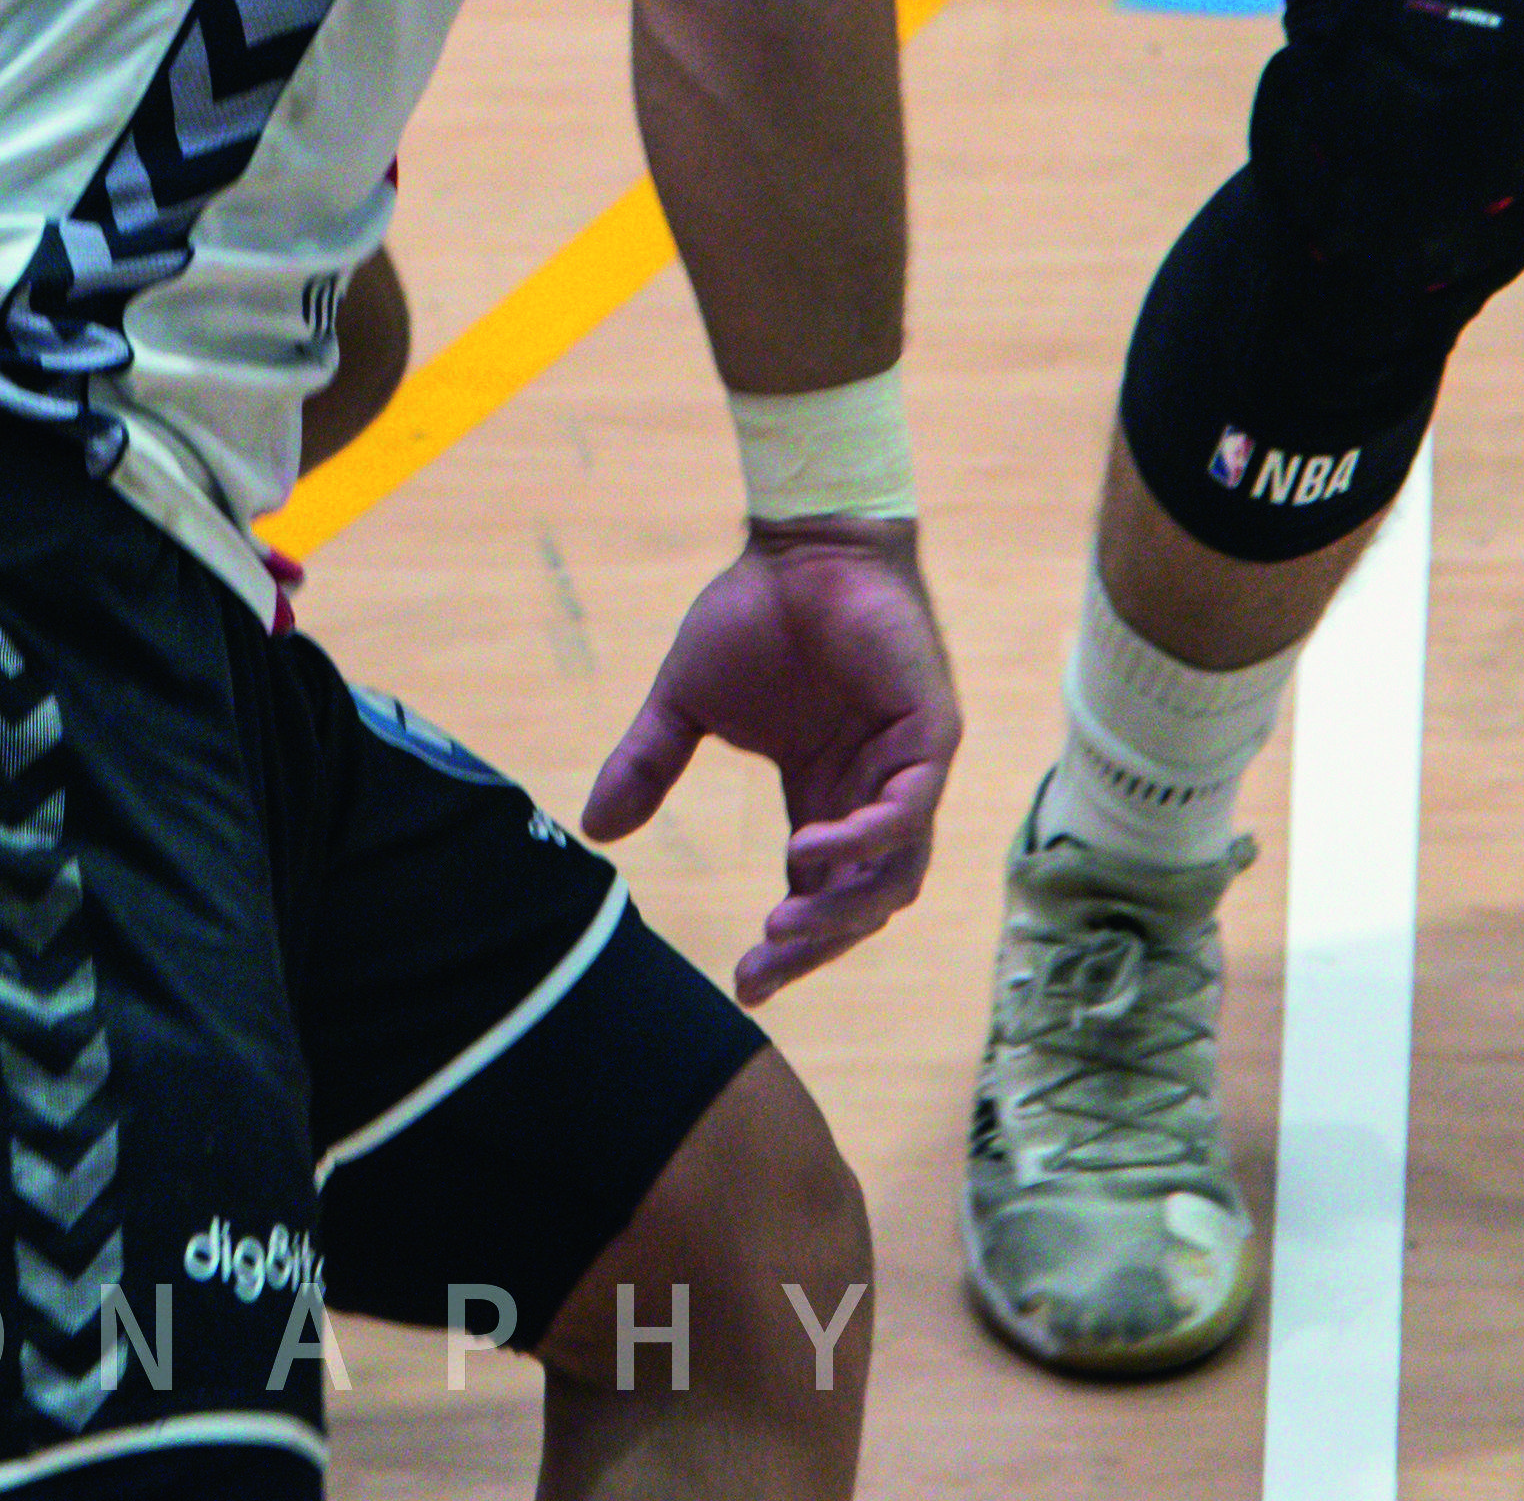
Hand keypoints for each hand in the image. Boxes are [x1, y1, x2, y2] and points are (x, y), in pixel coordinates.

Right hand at [580, 520, 961, 1002]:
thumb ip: (649, 764)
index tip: (743, 978)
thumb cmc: (755, 613)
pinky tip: (814, 847)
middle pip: (861, 900)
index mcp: (823, 796)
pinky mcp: (929, 733)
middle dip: (816, 944)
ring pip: (895, 871)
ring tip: (786, 922)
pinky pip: (911, 809)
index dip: (790, 946)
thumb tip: (593, 828)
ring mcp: (904, 768)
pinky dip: (867, 838)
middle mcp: (868, 794)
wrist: (802, 545)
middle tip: (762, 964)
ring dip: (844, 906)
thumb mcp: (686, 704)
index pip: (817, 892)